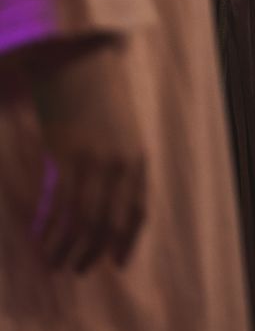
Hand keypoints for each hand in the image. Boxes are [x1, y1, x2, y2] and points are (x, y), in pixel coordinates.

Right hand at [22, 38, 147, 272]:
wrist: (81, 60)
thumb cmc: (99, 96)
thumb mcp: (119, 132)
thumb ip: (117, 165)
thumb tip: (105, 202)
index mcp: (138, 158)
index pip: (138, 210)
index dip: (127, 241)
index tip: (116, 264)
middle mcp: (121, 163)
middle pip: (109, 222)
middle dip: (92, 251)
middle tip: (76, 269)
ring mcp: (94, 160)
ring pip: (82, 219)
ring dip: (66, 247)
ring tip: (54, 264)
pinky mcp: (67, 154)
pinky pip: (57, 203)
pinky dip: (49, 228)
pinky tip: (39, 242)